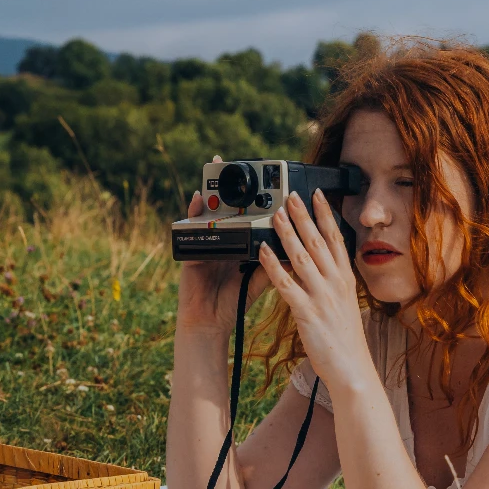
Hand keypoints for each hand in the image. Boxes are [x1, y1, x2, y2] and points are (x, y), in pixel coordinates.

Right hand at [176, 158, 269, 336]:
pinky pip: (191, 229)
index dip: (254, 196)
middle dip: (233, 186)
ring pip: (209, 213)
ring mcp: (206, 244)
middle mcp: (222, 240)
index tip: (265, 176)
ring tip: (218, 168)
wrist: (211, 324)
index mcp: (239, 244)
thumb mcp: (258, 280)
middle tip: (239, 163)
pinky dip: (193, 213)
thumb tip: (296, 248)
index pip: (246, 215)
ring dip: (213, 191)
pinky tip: (198, 198)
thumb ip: (273, 264)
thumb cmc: (232, 302)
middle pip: (227, 208)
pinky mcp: (191, 252)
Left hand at [258, 190, 373, 393]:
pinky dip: (273, 266)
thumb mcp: (345, 303)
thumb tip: (322, 263)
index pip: (336, 238)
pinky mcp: (307, 313)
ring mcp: (322, 297)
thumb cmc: (345, 339)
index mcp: (345, 279)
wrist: (352, 369)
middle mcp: (336, 283)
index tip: (317, 193)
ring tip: (275, 214)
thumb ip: (333, 282)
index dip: (326, 214)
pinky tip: (262, 251)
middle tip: (290, 194)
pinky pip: (286, 285)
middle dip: (303, 215)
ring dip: (287, 233)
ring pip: (302, 257)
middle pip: (318, 241)